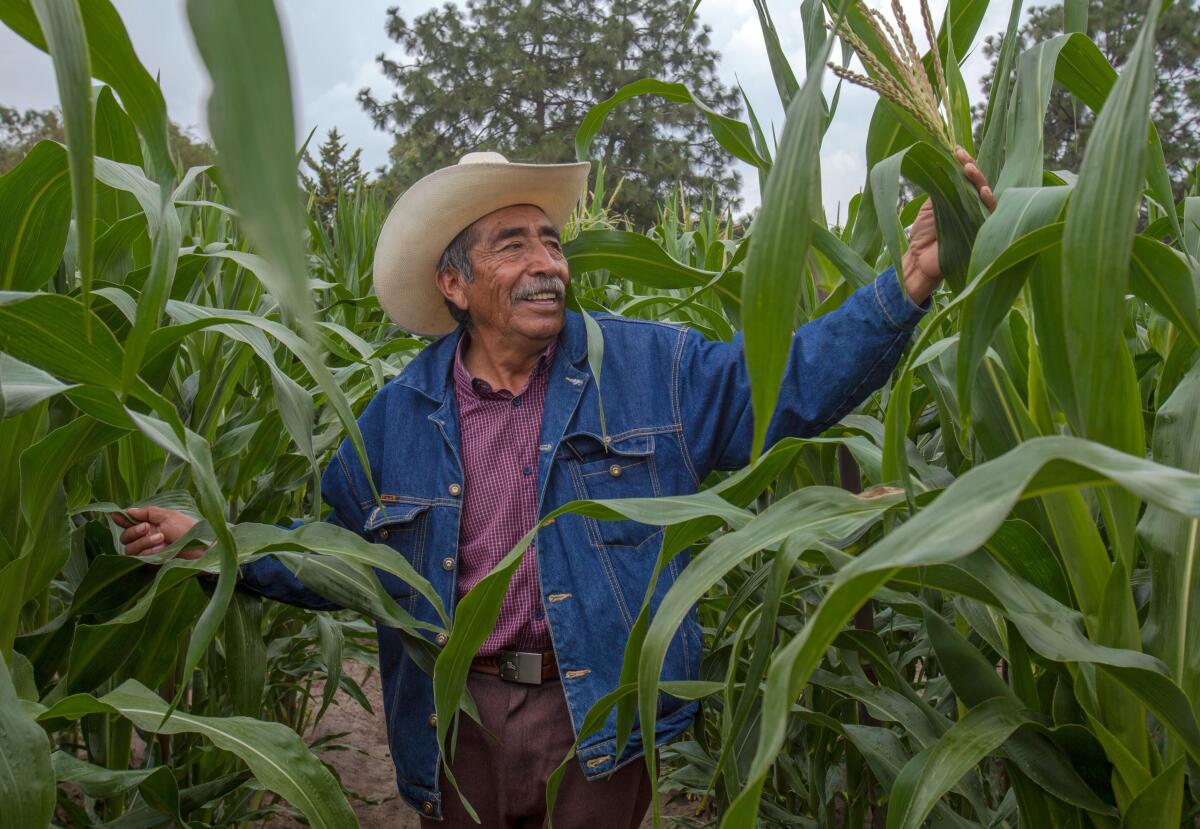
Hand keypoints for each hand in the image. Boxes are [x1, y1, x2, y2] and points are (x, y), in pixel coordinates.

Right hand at [111, 506, 203, 559]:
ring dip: (143, 542)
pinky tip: (162, 548)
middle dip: (133, 531)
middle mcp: (146, 539)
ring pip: (130, 549)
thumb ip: (148, 513)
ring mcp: (149, 552)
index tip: (116, 515)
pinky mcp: (152, 564)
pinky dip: (148, 552)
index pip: (129, 523)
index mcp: (150, 526)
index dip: (121, 519)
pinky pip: (139, 559)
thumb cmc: (188, 529)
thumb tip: (129, 510)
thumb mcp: (168, 516)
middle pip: (125, 537)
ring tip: (161, 538)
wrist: (202, 547)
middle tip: (147, 528)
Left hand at [901, 146, 995, 304]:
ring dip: (979, 182)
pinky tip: (983, 193)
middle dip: (972, 169)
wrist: (918, 261)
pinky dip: (988, 204)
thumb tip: (942, 160)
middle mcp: (973, 206)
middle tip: (963, 159)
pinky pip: (989, 216)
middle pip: (980, 183)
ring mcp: (979, 218)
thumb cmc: (924, 234)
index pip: (968, 176)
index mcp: (961, 197)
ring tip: (970, 171)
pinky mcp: (981, 232)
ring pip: (986, 197)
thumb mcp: (930, 204)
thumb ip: (940, 185)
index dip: (964, 162)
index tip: (956, 149)